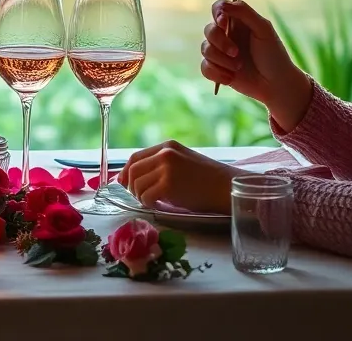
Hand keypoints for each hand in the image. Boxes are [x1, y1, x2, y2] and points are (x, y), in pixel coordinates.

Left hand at [116, 140, 248, 213]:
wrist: (228, 187)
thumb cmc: (208, 180)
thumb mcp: (183, 163)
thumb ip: (160, 166)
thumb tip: (131, 178)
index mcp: (167, 146)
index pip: (135, 157)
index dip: (126, 172)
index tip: (124, 183)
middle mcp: (165, 153)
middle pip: (132, 170)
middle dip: (131, 186)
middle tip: (140, 197)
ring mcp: (166, 168)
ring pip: (137, 184)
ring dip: (140, 196)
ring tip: (152, 201)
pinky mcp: (169, 184)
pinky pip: (146, 196)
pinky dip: (148, 203)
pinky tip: (158, 205)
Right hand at [202, 0, 312, 131]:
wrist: (276, 85)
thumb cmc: (273, 55)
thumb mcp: (263, 29)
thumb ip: (244, 12)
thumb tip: (223, 5)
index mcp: (238, 21)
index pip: (218, 7)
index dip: (217, 13)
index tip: (224, 23)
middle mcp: (227, 34)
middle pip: (209, 30)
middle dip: (221, 42)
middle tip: (237, 53)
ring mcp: (220, 52)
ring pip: (205, 49)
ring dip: (222, 60)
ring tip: (239, 67)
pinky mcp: (217, 69)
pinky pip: (204, 67)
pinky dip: (216, 73)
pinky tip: (231, 78)